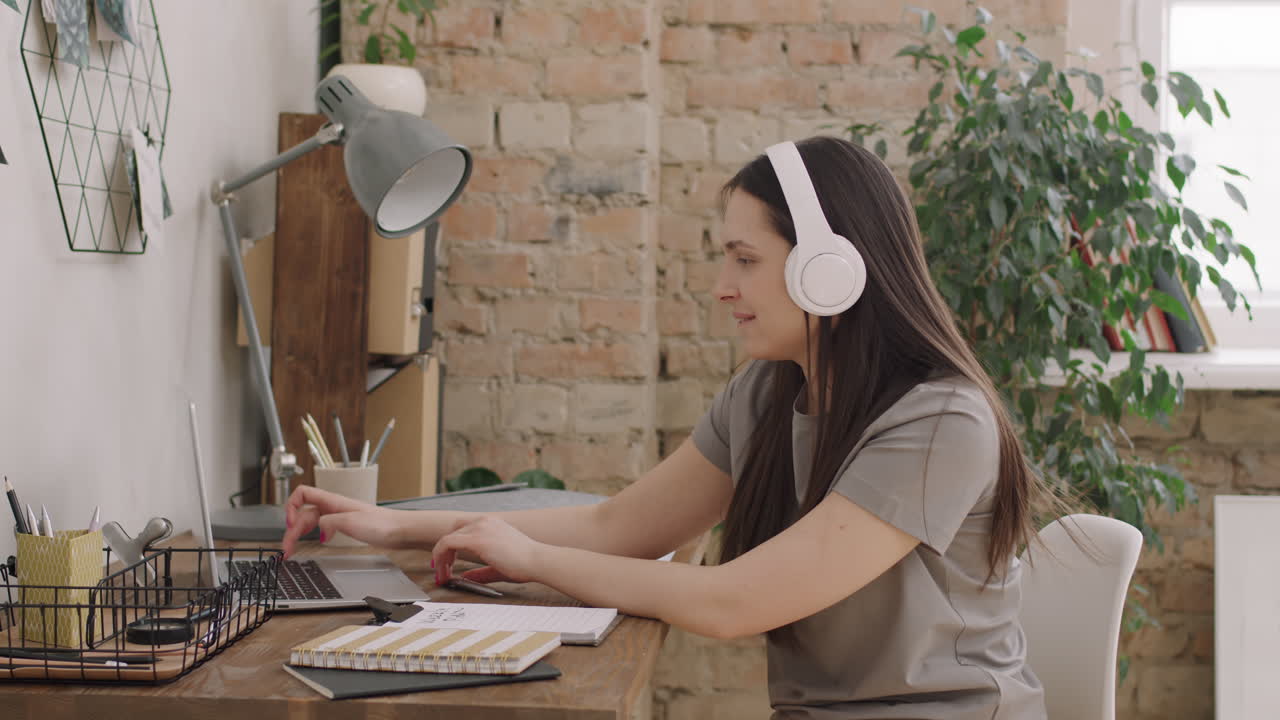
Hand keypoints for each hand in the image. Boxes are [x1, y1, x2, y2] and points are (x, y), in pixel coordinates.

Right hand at [281, 485, 402, 557]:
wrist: (400, 530)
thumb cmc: (382, 524)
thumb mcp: (351, 522)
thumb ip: (329, 522)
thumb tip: (317, 527)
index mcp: (332, 501)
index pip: (303, 493)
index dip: (291, 506)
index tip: (289, 524)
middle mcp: (333, 506)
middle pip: (303, 512)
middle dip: (291, 529)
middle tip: (287, 549)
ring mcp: (338, 516)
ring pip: (310, 521)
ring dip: (299, 534)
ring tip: (292, 549)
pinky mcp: (344, 525)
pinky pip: (321, 527)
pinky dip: (313, 534)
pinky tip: (316, 542)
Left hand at [431, 516, 544, 586]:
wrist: (537, 561)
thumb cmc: (525, 564)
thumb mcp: (498, 566)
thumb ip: (481, 572)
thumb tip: (466, 577)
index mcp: (492, 524)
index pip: (464, 529)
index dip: (452, 546)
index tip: (448, 563)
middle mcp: (485, 521)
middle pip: (453, 531)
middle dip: (444, 550)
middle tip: (441, 568)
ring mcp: (480, 528)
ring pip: (448, 538)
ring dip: (441, 556)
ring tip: (441, 574)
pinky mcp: (476, 538)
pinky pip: (448, 543)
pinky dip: (441, 556)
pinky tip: (443, 570)